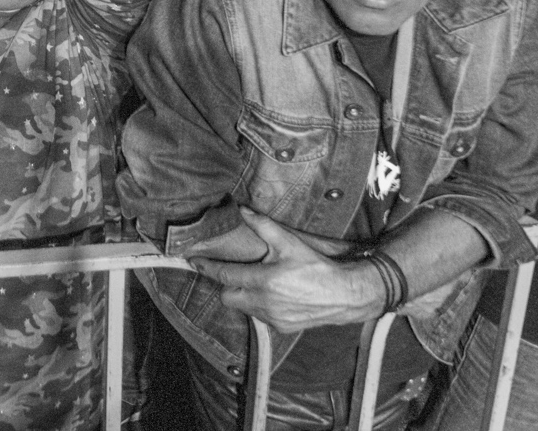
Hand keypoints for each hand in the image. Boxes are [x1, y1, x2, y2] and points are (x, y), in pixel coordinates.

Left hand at [189, 210, 380, 332]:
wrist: (344, 294)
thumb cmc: (317, 267)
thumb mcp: (290, 242)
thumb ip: (264, 226)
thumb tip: (243, 210)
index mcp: (264, 280)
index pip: (224, 275)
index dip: (206, 267)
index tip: (193, 260)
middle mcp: (264, 302)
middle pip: (228, 297)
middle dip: (227, 285)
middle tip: (236, 271)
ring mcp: (273, 318)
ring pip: (244, 308)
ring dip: (245, 295)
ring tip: (258, 281)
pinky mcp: (282, 327)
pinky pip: (260, 317)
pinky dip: (260, 306)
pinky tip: (273, 294)